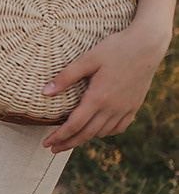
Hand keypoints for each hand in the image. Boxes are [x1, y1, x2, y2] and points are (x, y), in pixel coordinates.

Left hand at [42, 24, 169, 152]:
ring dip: (85, 138)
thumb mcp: (88, 59)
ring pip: (102, 132)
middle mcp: (112, 108)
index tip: (46, 143)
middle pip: (86, 134)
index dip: (59, 136)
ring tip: (72, 138)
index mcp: (98, 97)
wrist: (148, 45)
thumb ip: (66, 77)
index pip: (74, 125)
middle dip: (68, 143)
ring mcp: (125, 109)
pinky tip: (98, 130)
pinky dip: (106, 132)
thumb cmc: (116, 48)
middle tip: (53, 149)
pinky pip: (119, 127)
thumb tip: (45, 92)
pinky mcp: (134, 106)